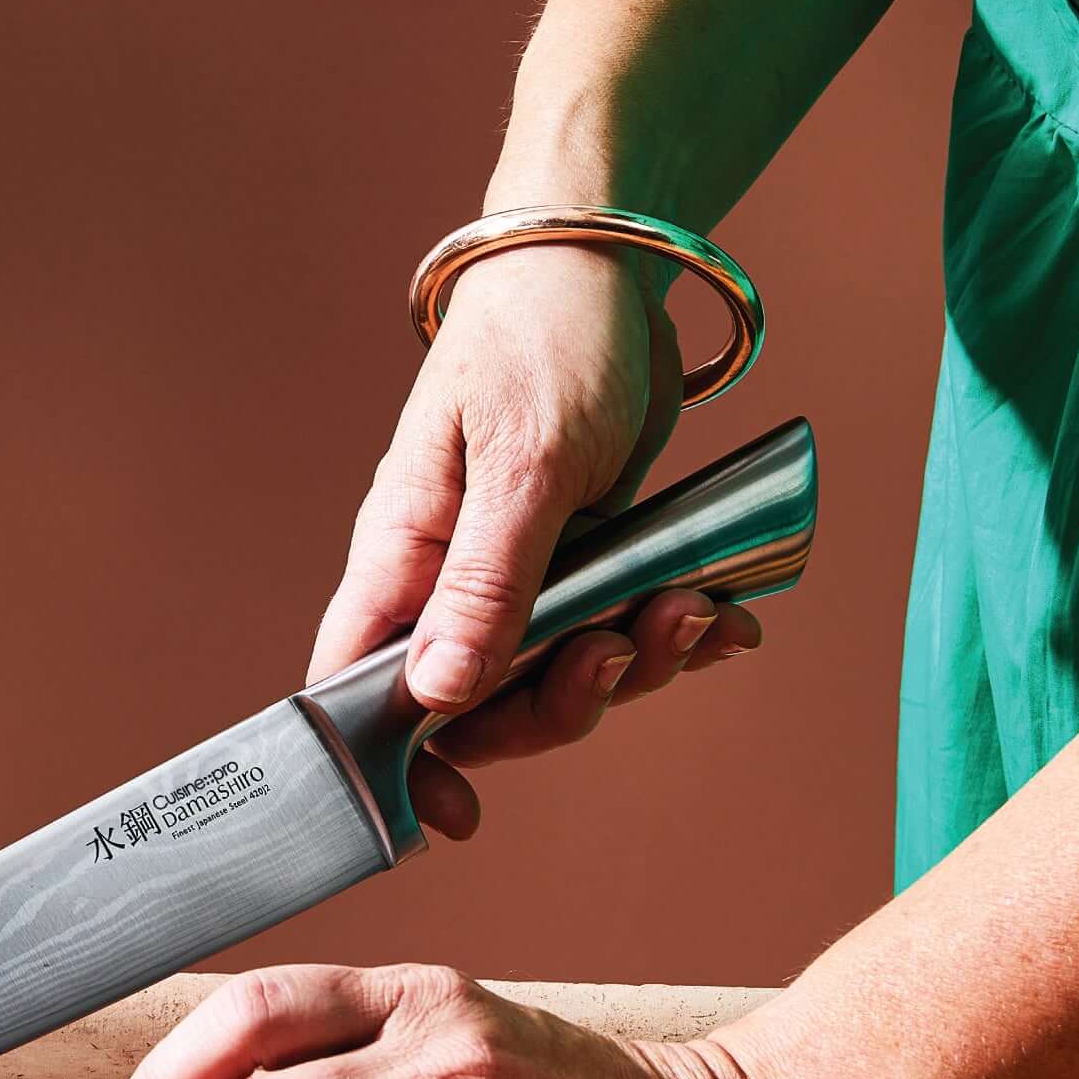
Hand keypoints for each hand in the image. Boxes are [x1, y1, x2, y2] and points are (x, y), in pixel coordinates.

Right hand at [310, 245, 761, 838]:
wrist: (607, 261)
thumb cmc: (544, 340)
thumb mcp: (524, 465)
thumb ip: (484, 585)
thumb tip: (438, 697)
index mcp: (402, 556)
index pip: (360, 689)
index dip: (395, 763)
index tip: (452, 816)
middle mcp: (448, 578)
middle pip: (479, 706)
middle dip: (564, 702)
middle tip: (626, 651)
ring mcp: (516, 573)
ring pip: (557, 674)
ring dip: (635, 664)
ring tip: (693, 611)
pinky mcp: (579, 559)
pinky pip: (614, 630)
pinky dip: (671, 635)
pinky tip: (719, 612)